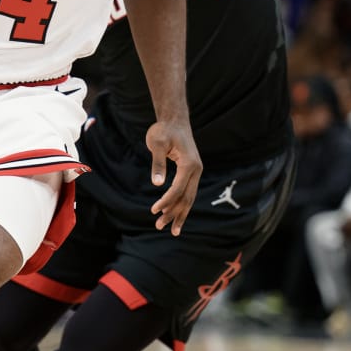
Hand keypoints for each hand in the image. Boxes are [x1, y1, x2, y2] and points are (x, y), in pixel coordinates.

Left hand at [145, 117, 201, 234]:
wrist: (175, 121)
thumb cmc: (164, 130)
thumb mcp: (157, 143)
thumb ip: (157, 163)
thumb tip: (157, 184)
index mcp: (190, 164)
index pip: (178, 189)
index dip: (166, 201)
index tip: (154, 210)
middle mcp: (196, 170)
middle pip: (186, 198)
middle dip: (174, 214)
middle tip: (160, 226)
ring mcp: (196, 172)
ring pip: (189, 198)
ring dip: (179, 213)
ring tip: (170, 229)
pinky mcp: (191, 173)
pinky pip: (188, 192)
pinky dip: (181, 205)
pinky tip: (175, 215)